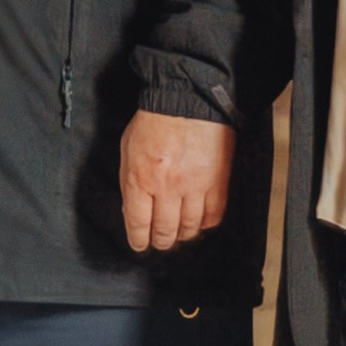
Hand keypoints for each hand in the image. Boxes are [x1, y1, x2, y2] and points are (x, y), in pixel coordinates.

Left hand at [119, 110, 235, 254]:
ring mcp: (195, 186)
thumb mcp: (128, 150)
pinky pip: (214, 214)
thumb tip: (133, 211)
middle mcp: (168, 187)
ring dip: (183, 235)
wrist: (186, 100)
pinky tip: (200, 223)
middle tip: (160, 243)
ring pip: (190, 227)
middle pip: (165, 230)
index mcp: (141, 178)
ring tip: (179, 234)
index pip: (138, 223)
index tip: (140, 245)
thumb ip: (129, 182)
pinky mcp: (217, 181)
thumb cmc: (154, 121)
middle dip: (161, 241)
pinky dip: (206, 223)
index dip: (138, 240)